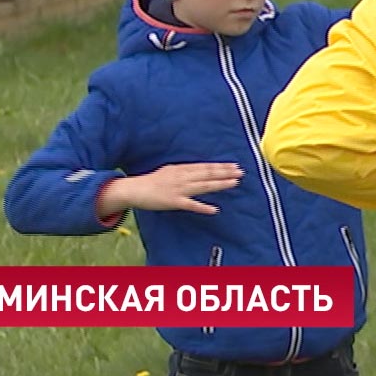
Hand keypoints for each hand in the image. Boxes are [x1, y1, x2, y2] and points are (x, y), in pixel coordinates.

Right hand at [97, 162, 243, 217]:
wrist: (134, 190)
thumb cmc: (153, 181)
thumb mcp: (170, 171)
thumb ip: (185, 171)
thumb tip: (200, 170)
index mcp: (181, 169)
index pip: (205, 167)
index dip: (220, 166)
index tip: (234, 165)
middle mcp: (182, 177)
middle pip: (207, 174)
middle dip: (225, 173)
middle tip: (241, 172)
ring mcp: (179, 189)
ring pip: (203, 186)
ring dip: (220, 185)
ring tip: (234, 183)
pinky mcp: (174, 202)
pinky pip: (191, 205)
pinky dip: (203, 207)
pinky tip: (214, 210)